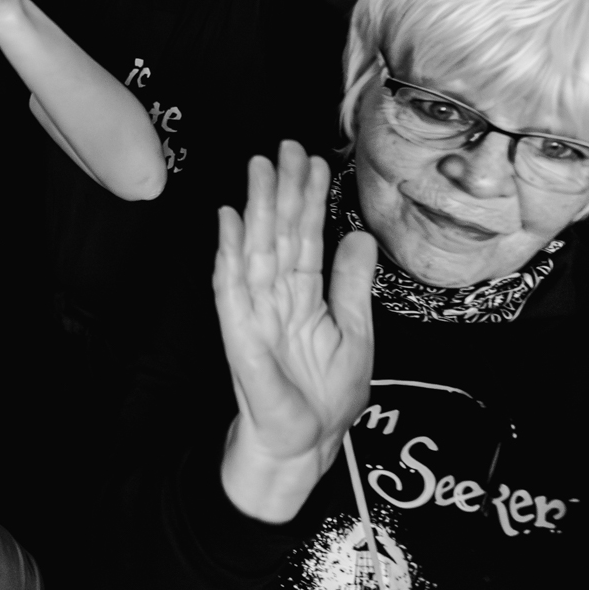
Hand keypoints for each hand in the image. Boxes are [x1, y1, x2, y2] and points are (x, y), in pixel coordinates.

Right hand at [215, 144, 375, 523]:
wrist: (304, 442)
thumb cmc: (325, 395)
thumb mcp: (355, 332)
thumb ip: (352, 283)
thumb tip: (359, 235)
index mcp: (304, 294)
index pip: (306, 236)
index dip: (309, 199)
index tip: (314, 161)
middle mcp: (277, 294)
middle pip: (279, 232)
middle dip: (283, 189)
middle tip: (287, 146)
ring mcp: (256, 309)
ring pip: (257, 247)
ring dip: (258, 206)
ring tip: (262, 166)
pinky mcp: (240, 330)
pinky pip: (232, 285)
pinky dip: (229, 252)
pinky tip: (229, 219)